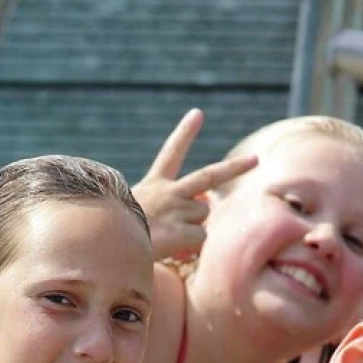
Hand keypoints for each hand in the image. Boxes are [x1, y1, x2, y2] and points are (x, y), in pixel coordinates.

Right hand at [130, 109, 257, 261]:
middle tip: (255, 159)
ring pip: (202, 216)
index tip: (197, 114)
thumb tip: (205, 205)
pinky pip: (200, 239)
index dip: (185, 133)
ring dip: (192, 227)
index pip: (171, 153)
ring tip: (167, 235)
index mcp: (154, 184)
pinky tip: (170, 248)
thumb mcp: (133, 212)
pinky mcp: (183, 231)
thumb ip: (166, 206)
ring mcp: (177, 210)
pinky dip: (190, 246)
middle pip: (209, 176)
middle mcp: (170, 192)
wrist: (107, 247)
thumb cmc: (118, 233)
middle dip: (234, 167)